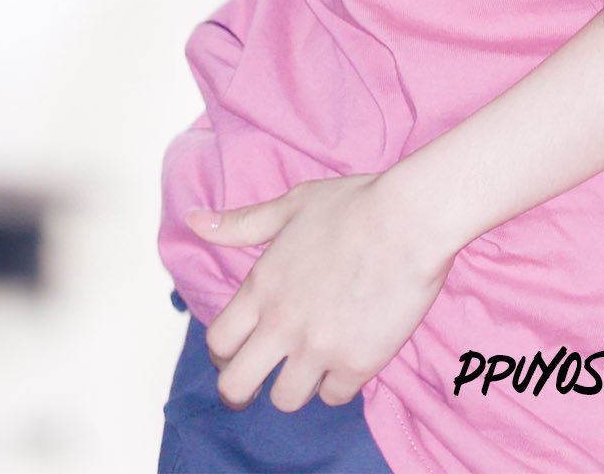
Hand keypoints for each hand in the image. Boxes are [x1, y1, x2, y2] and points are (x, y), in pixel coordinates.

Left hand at [184, 172, 453, 409]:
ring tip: (310, 366)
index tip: (237, 352)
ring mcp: (318, 348)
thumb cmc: (354, 204)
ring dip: (295, 386)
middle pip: (236, 387)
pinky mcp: (356, 363)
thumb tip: (192, 220)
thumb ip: (241, 223)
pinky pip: (334, 397)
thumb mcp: (292, 204)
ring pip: (285, 399)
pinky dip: (338, 383)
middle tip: (259, 381)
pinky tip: (347, 359)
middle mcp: (282, 324)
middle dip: (241, 390)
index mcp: (262, 287)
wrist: (410, 219)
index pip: (218, 343)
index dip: (224, 353)